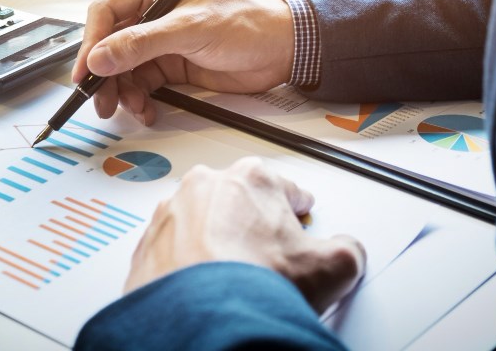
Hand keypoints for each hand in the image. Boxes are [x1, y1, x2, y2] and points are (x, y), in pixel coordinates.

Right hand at [71, 0, 294, 123]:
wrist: (283, 49)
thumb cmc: (248, 23)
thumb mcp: (191, 29)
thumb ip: (142, 43)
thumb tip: (101, 56)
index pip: (106, 13)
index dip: (91, 43)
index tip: (86, 72)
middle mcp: (152, 10)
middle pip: (110, 44)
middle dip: (105, 74)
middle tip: (102, 101)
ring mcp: (160, 38)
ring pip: (123, 67)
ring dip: (122, 91)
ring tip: (131, 108)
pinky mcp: (170, 62)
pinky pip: (142, 82)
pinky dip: (140, 98)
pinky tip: (146, 109)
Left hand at [126, 159, 365, 314]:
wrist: (202, 318)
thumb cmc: (255, 285)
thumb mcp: (332, 267)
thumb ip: (347, 249)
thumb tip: (346, 251)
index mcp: (252, 177)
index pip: (287, 190)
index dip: (298, 212)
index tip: (299, 221)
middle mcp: (206, 185)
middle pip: (241, 203)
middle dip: (253, 226)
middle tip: (267, 259)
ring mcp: (172, 211)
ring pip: (202, 222)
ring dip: (215, 241)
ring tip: (233, 276)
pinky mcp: (148, 241)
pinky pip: (174, 247)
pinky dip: (186, 262)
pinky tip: (203, 285)